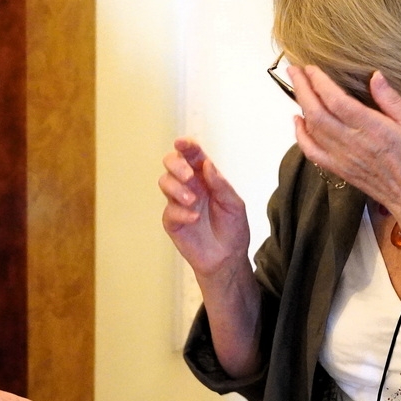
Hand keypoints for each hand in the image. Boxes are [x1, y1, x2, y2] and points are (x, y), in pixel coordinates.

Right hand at [159, 139, 251, 279]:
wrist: (228, 258)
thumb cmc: (233, 229)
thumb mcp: (235, 204)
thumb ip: (221, 184)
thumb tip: (206, 164)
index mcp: (205, 178)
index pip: (193, 155)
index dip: (186, 146)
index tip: (182, 143)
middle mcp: (189, 186)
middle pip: (172, 163)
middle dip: (176, 165)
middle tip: (188, 176)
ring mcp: (178, 203)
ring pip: (165, 182)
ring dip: (177, 188)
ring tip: (193, 200)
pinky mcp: (172, 221)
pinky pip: (169, 210)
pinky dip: (181, 212)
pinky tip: (194, 218)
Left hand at [288, 66, 400, 235]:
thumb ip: (393, 101)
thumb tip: (375, 76)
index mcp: (373, 129)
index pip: (337, 101)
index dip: (320, 83)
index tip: (311, 68)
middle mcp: (353, 144)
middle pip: (317, 113)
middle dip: (303, 89)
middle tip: (294, 70)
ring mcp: (343, 159)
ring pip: (312, 130)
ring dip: (301, 106)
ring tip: (297, 87)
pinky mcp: (340, 171)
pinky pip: (312, 153)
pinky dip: (301, 136)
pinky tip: (298, 121)